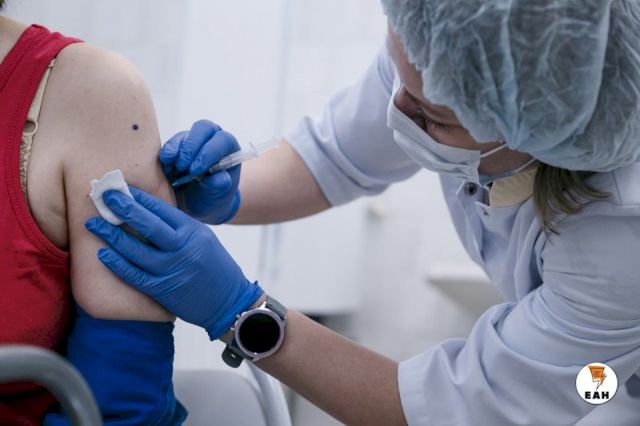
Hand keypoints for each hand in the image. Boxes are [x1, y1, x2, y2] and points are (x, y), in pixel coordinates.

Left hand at [84, 187, 262, 339]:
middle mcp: (182, 248)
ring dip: (112, 235)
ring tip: (93, 223)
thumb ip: (180, 228)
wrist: (230, 302)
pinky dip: (117, 264)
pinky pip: (135, 275)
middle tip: (103, 196)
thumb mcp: (204, 239)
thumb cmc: (216, 267)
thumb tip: (149, 214)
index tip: (121, 188)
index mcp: (193, 232)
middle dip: (123, 209)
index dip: (139, 198)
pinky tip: (102, 253)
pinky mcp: (163, 290)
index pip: (162, 209)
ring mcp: (172, 270)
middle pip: (148, 225)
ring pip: (136, 250)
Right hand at [160, 120, 240, 223]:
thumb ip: (219, 186)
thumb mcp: (217, 195)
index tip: (196, 170)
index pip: (223, 140)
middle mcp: (212, 140)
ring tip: (174, 170)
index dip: (209, 152)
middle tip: (183, 167)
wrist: (195, 203)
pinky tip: (166, 166)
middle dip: (191, 147)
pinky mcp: (176, 146)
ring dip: (177, 151)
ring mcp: (193, 141)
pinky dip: (167, 154)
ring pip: (185, 135)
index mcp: (229, 149)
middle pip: (203, 128)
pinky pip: (170, 144)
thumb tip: (221, 178)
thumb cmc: (211, 197)